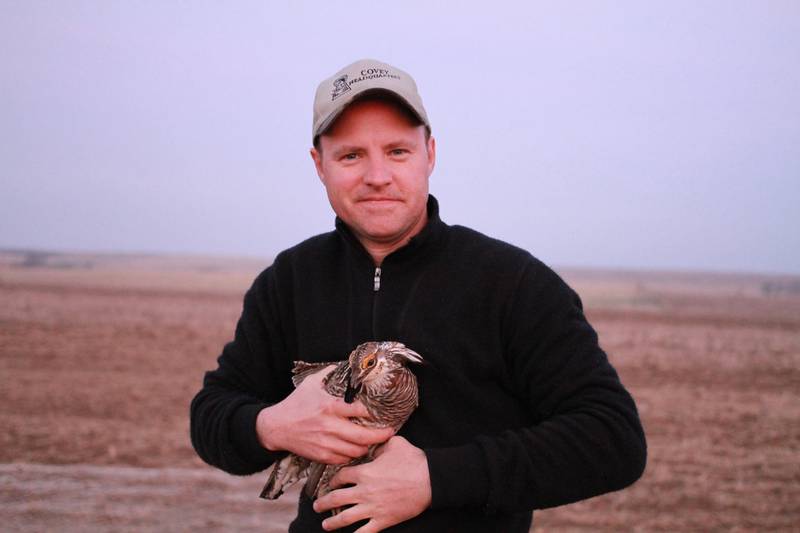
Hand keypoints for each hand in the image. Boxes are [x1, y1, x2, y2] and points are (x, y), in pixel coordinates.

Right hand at [256, 366, 393, 464]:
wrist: (276, 427)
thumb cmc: (294, 404)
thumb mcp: (310, 384)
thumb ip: (328, 373)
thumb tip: (342, 364)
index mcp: (330, 407)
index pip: (359, 411)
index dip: (372, 414)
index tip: (380, 413)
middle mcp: (330, 426)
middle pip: (363, 436)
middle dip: (380, 436)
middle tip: (390, 432)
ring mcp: (326, 443)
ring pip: (356, 451)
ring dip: (367, 447)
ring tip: (373, 442)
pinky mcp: (321, 455)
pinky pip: (344, 459)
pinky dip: (353, 456)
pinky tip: (356, 450)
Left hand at [313, 436, 431, 531]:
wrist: (430, 479)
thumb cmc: (413, 460)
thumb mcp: (394, 444)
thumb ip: (379, 444)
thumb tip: (374, 444)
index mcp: (364, 472)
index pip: (341, 477)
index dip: (334, 480)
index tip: (332, 483)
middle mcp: (364, 491)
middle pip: (336, 498)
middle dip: (323, 503)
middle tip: (317, 506)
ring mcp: (372, 507)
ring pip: (345, 517)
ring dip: (332, 522)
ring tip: (325, 525)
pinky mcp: (383, 520)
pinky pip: (365, 532)